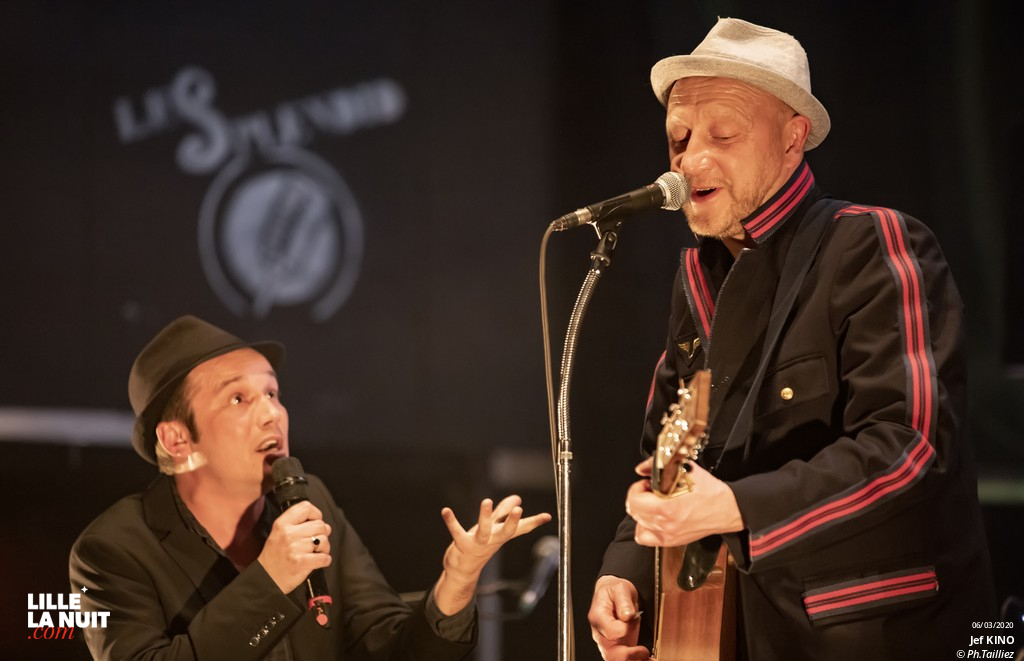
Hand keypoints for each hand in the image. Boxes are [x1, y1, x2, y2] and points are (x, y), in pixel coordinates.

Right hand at [258, 500, 332, 593]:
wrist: (265, 578)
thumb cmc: (274, 557)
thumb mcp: (279, 534)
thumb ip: (298, 525)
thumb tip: (324, 525)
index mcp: (282, 524)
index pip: (306, 507)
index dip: (316, 514)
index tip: (316, 520)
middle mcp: (288, 534)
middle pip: (320, 525)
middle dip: (323, 534)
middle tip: (316, 542)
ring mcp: (294, 548)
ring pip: (324, 541)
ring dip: (324, 548)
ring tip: (315, 552)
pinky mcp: (300, 562)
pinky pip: (324, 557)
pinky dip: (325, 560)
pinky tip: (318, 561)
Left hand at [433, 495, 550, 613]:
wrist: (463, 570)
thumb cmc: (480, 545)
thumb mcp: (493, 527)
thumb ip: (503, 512)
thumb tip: (517, 498)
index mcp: (501, 536)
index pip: (521, 528)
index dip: (534, 522)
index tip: (547, 516)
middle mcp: (492, 541)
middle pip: (506, 532)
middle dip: (512, 521)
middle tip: (519, 509)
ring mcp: (478, 544)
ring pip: (483, 531)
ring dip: (484, 516)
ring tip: (487, 501)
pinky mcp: (462, 545)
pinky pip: (456, 532)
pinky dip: (451, 521)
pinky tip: (446, 511)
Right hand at [588, 575, 650, 660]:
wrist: (613, 594)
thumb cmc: (614, 591)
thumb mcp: (620, 588)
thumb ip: (623, 601)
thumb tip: (627, 616)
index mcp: (598, 617)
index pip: (612, 631)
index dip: (626, 628)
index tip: (634, 618)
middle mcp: (600, 632)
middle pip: (610, 652)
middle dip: (628, 655)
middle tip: (644, 652)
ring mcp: (607, 641)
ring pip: (615, 659)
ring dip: (631, 659)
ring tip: (647, 658)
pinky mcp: (616, 645)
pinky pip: (622, 659)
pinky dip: (634, 659)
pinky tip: (645, 658)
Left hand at [627, 458, 742, 547]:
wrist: (726, 508)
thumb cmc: (709, 491)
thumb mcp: (685, 469)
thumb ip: (658, 466)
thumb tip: (642, 468)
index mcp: (666, 507)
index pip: (634, 500)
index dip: (637, 488)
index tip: (646, 483)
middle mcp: (665, 524)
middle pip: (634, 511)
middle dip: (639, 497)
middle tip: (649, 490)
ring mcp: (668, 534)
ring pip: (638, 524)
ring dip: (641, 511)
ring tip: (651, 504)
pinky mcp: (672, 540)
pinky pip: (645, 538)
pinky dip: (644, 528)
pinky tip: (652, 519)